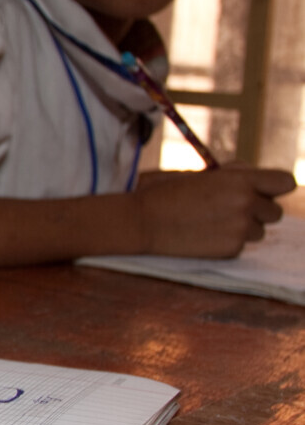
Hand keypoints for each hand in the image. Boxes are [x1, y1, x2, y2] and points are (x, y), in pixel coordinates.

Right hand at [135, 164, 295, 256]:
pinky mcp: (231, 250)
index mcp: (240, 181)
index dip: (274, 187)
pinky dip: (226, 241)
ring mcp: (240, 229)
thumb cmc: (165, 193)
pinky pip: (241, 245)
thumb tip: (253, 175)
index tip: (262, 191)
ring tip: (211, 222)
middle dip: (257, 211)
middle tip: (230, 209)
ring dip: (242, 227)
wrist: (140, 221)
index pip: (286, 182)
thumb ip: (232, 175)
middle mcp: (246, 205)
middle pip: (274, 211)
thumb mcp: (199, 174)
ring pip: (259, 231)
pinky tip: (202, 234)